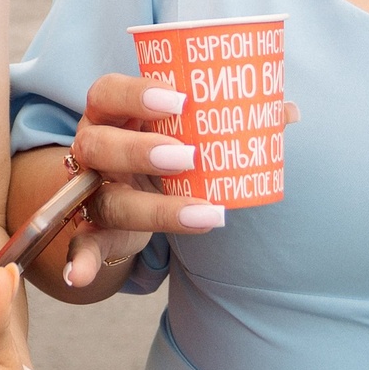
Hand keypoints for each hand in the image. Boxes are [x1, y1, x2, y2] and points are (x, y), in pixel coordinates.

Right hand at [59, 74, 231, 289]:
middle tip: (188, 157)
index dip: (138, 94)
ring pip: (106, 199)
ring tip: (206, 216)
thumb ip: (225, 118)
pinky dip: (82, 262)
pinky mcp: (96, 229)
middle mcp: (93, 147)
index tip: (180, 99)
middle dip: (141, 150)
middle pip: (100, 144)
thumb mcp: (181, 127)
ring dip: (153, 209)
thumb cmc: (158, 142)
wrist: (125, 184)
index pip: (109, 92)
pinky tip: (82, 276)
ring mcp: (92, 190)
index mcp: (110, 113)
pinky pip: (83, 245)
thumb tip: (286, 112)